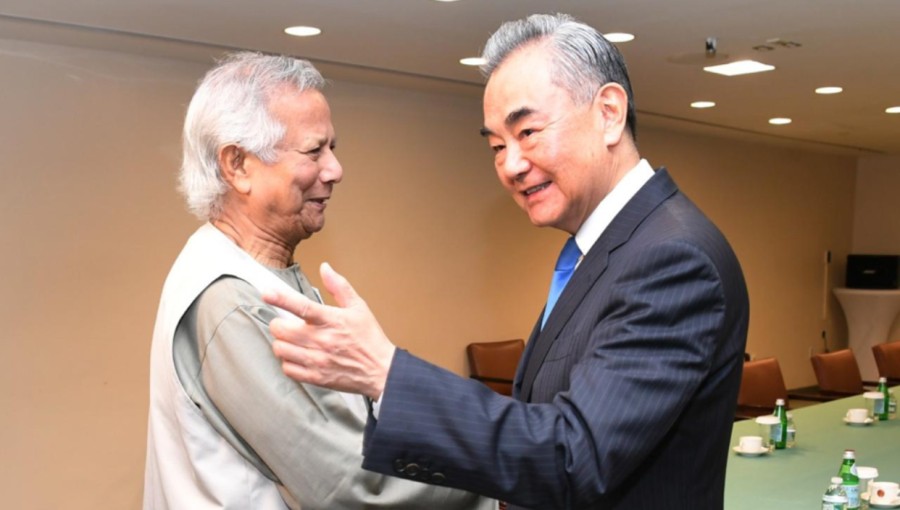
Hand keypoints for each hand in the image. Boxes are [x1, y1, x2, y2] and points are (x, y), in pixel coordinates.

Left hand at [263, 262, 395, 399]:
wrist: (381, 370)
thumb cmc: (370, 339)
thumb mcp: (358, 307)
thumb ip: (339, 286)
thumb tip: (325, 268)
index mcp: (331, 320)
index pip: (301, 306)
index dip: (281, 299)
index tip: (268, 293)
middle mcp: (322, 340)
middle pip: (282, 330)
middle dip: (278, 324)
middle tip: (284, 324)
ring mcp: (317, 360)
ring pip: (281, 350)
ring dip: (281, 343)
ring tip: (290, 341)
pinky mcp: (316, 376)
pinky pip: (288, 369)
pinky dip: (287, 362)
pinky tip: (296, 357)